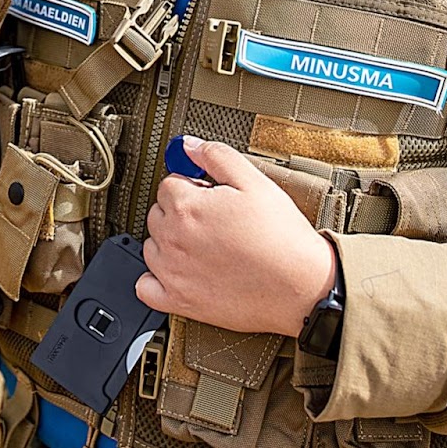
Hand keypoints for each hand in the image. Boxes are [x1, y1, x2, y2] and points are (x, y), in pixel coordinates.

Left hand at [137, 136, 336, 337]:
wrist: (301, 287)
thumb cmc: (282, 238)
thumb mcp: (255, 182)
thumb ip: (217, 156)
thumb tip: (189, 146)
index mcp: (187, 207)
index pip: (169, 183)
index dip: (193, 186)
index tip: (211, 195)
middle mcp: (173, 239)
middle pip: (158, 212)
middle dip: (181, 212)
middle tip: (215, 220)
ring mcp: (172, 273)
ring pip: (152, 246)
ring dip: (170, 242)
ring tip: (206, 246)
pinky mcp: (179, 301)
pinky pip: (145, 287)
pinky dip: (156, 278)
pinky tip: (179, 272)